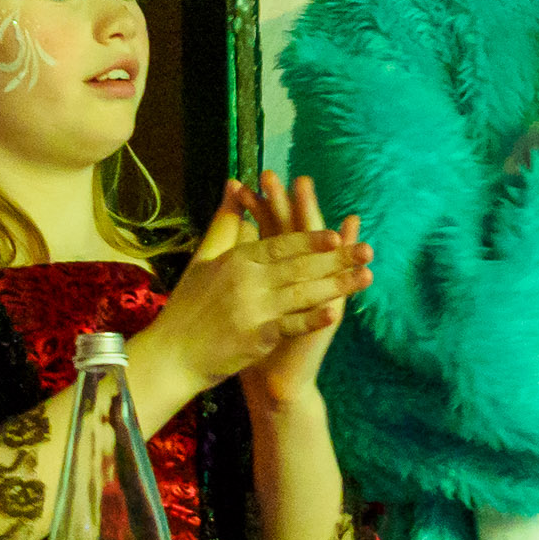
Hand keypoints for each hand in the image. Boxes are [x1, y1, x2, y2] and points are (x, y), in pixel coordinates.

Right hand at [141, 181, 367, 400]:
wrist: (170, 356)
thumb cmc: (189, 304)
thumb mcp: (204, 259)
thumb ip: (225, 223)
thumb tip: (234, 183)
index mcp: (236, 260)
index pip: (280, 245)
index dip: (310, 239)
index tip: (338, 234)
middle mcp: (246, 281)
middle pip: (299, 266)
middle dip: (336, 259)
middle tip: (368, 251)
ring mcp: (251, 310)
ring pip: (301, 293)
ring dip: (336, 285)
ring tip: (366, 277)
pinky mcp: (255, 338)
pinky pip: (290, 326)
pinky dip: (311, 319)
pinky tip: (335, 313)